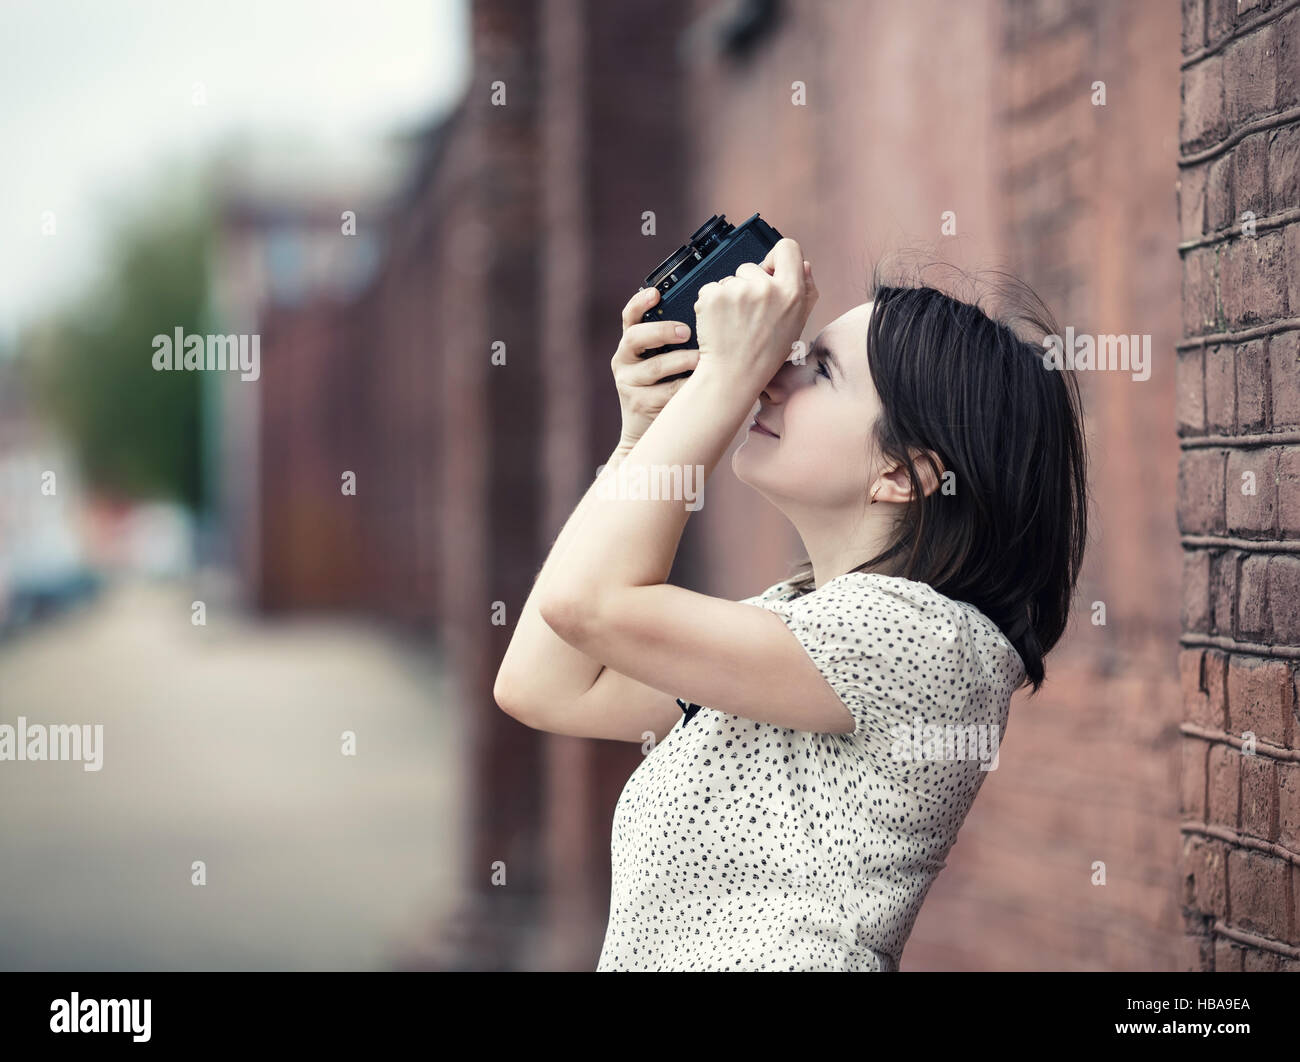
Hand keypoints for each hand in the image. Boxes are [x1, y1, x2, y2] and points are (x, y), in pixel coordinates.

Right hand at [611, 285, 700, 448]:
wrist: (650, 432)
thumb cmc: (668, 388)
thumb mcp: (668, 361)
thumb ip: (678, 341)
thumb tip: (710, 316)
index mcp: (632, 343)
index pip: (630, 317)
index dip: (640, 303)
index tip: (656, 293)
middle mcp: (624, 359)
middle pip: (634, 337)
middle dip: (661, 331)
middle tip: (685, 331)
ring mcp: (628, 382)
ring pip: (653, 367)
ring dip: (680, 360)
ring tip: (702, 359)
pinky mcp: (637, 403)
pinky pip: (665, 392)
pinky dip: (685, 386)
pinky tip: (701, 384)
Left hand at [691, 238, 817, 386]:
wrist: (732, 376)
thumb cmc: (764, 354)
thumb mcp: (796, 325)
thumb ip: (805, 292)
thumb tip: (805, 264)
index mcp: (791, 293)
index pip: (788, 248)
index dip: (776, 258)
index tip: (769, 272)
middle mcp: (766, 288)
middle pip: (751, 266)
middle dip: (747, 285)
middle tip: (749, 316)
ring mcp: (737, 291)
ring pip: (729, 280)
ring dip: (729, 296)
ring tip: (734, 323)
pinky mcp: (713, 296)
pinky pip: (710, 288)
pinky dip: (711, 304)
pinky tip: (720, 323)